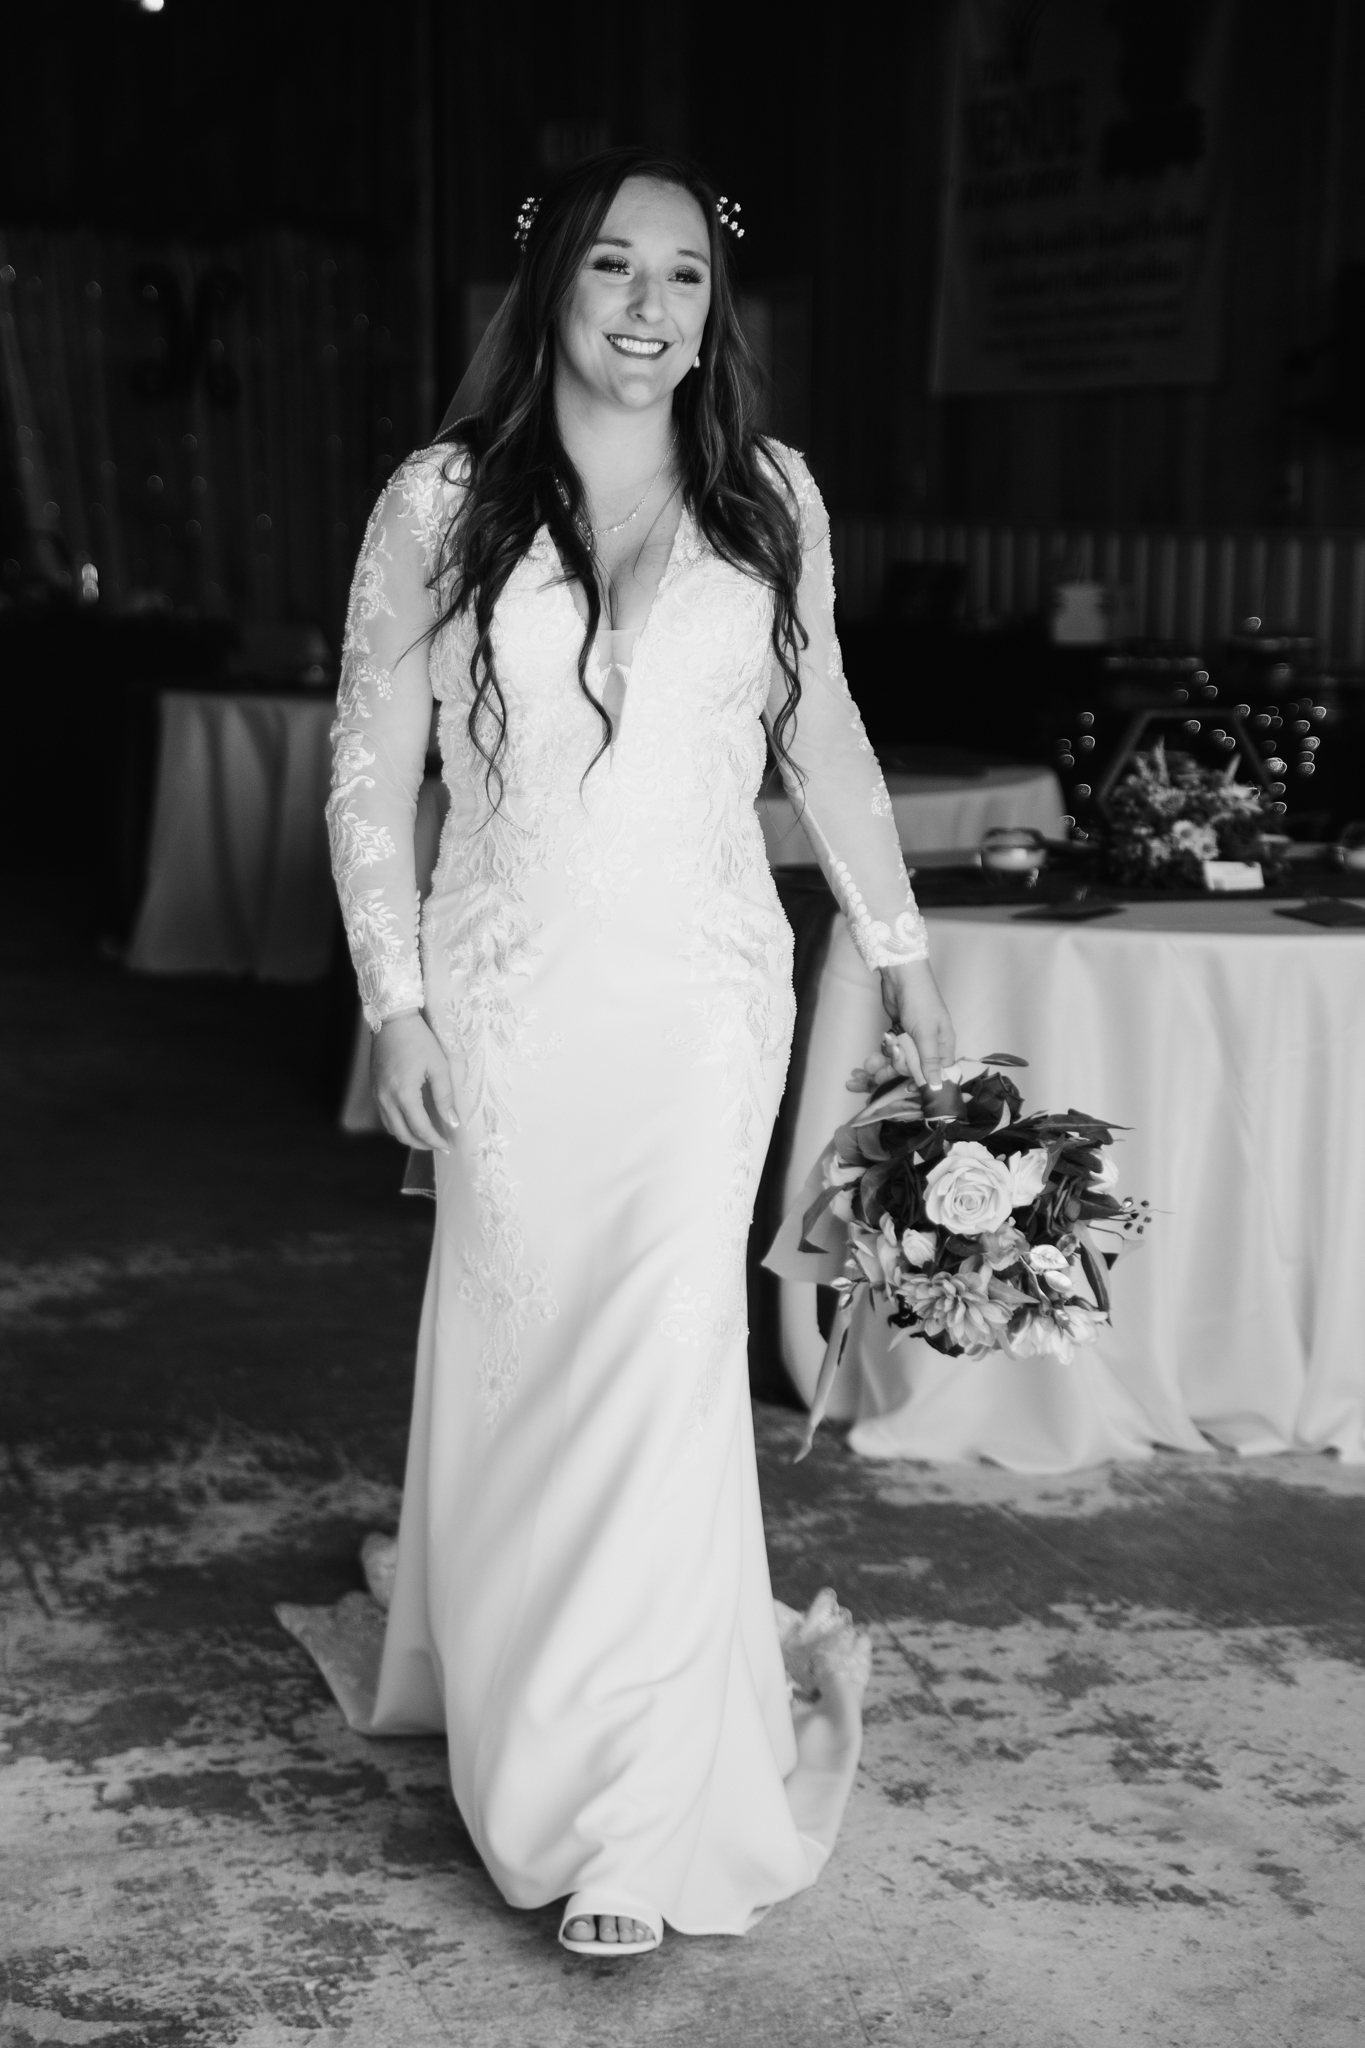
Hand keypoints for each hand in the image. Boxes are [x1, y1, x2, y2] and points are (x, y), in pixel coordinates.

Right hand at [371, 1012, 457, 1151]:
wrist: (392, 1020)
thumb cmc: (419, 1039)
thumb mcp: (438, 1066)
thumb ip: (445, 1096)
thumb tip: (452, 1121)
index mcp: (403, 1093)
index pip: (420, 1128)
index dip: (435, 1141)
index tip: (448, 1146)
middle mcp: (386, 1098)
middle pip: (402, 1134)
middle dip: (421, 1144)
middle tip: (439, 1145)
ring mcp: (378, 1094)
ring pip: (391, 1127)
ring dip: (408, 1136)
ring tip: (427, 1136)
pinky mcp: (375, 1089)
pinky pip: (385, 1116)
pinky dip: (399, 1124)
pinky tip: (412, 1120)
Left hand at [878, 958, 955, 1092]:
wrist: (902, 978)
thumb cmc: (920, 1002)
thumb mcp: (927, 1034)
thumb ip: (930, 1061)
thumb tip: (938, 1087)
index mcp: (944, 1045)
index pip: (939, 1073)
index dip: (925, 1082)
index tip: (909, 1090)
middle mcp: (931, 1045)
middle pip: (916, 1069)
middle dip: (900, 1067)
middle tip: (892, 1056)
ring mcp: (914, 1039)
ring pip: (902, 1061)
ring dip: (890, 1059)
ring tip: (883, 1048)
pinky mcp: (900, 1033)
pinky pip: (893, 1050)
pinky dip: (885, 1050)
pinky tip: (880, 1044)